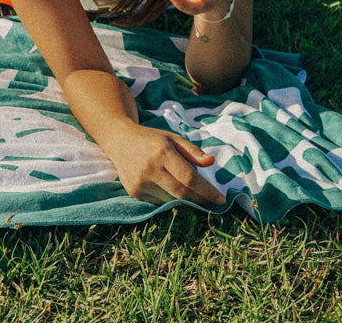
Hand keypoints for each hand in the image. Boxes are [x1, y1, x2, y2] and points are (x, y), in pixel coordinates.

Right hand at [106, 120, 225, 205]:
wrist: (119, 140)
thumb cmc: (151, 139)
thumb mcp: (172, 138)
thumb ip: (192, 151)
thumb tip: (211, 162)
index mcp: (162, 152)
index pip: (189, 177)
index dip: (207, 190)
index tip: (222, 199)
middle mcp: (150, 169)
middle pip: (182, 193)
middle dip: (200, 200)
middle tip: (214, 203)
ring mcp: (140, 183)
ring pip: (171, 200)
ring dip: (185, 200)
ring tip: (194, 195)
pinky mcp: (134, 193)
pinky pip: (159, 202)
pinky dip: (169, 199)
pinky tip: (171, 190)